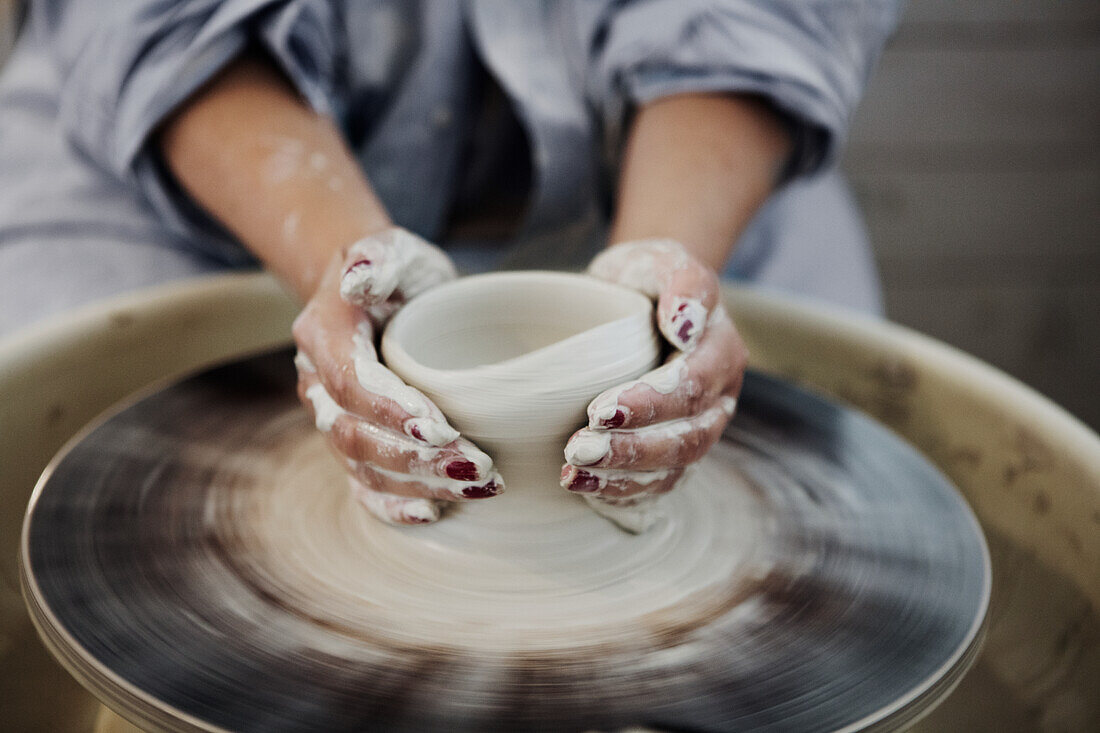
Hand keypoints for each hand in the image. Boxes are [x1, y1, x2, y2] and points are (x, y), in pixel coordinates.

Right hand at [293, 228, 502, 524]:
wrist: (383, 292)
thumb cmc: (396, 270)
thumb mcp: (392, 248)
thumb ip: (377, 258)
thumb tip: (360, 280)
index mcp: (323, 337)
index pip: (352, 384)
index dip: (392, 411)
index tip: (443, 427)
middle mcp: (318, 385)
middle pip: (357, 437)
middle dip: (417, 459)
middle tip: (479, 466)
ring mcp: (333, 420)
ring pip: (364, 468)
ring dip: (419, 485)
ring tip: (479, 487)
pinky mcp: (356, 443)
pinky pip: (364, 486)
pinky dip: (394, 505)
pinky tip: (433, 512)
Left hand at [560, 240, 746, 529]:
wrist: (633, 298)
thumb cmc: (644, 278)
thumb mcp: (661, 260)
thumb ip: (683, 282)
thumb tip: (686, 325)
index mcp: (720, 350)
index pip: (692, 386)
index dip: (649, 403)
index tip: (600, 409)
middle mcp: (718, 397)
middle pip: (686, 437)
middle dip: (632, 448)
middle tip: (578, 448)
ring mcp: (699, 429)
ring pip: (674, 466)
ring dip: (623, 475)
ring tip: (573, 472)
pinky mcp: (674, 453)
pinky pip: (658, 483)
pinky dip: (621, 490)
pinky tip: (583, 486)